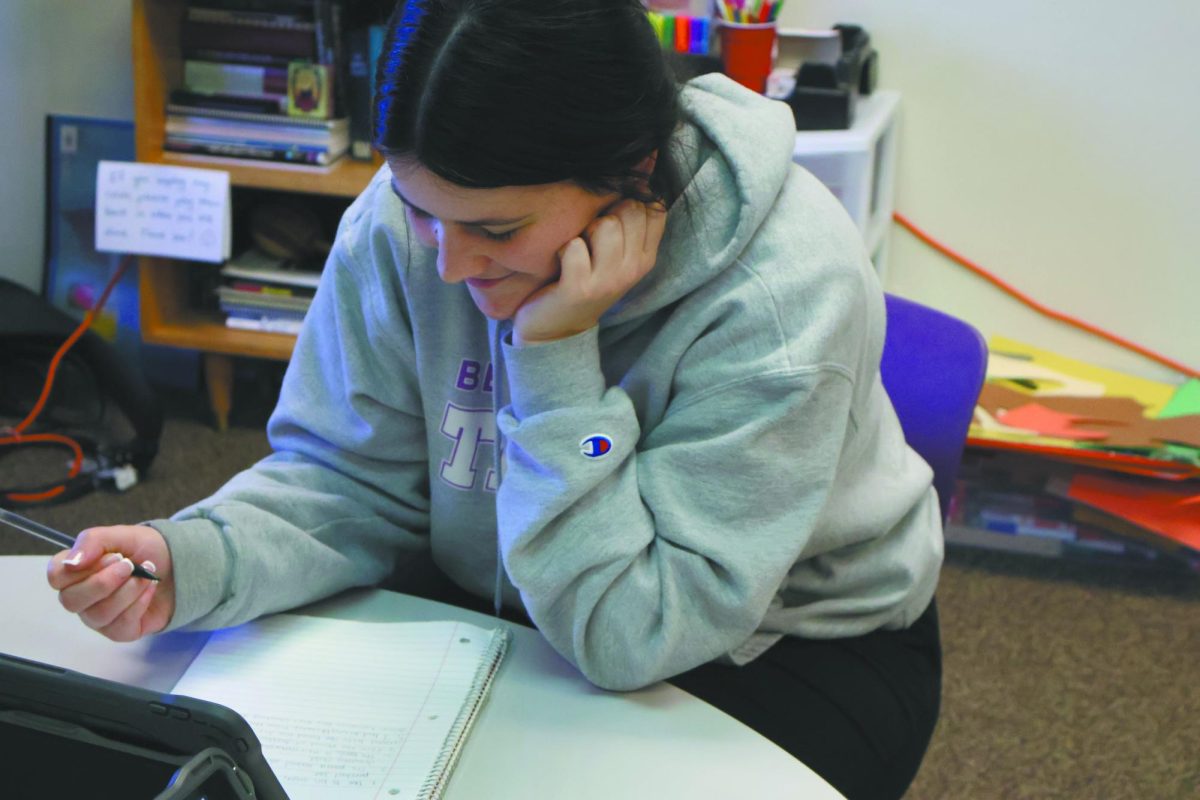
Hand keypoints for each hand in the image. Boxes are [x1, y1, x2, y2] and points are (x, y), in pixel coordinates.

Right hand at [46, 525, 174, 641]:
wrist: (178, 565)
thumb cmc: (145, 550)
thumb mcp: (122, 534)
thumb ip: (92, 541)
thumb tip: (72, 562)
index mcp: (75, 571)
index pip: (56, 577)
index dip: (80, 568)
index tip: (111, 556)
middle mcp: (81, 597)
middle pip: (71, 601)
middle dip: (105, 581)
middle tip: (130, 564)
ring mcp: (98, 617)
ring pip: (98, 615)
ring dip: (127, 592)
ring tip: (146, 576)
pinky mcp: (119, 631)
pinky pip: (120, 625)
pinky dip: (140, 603)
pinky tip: (150, 588)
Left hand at [514, 199, 666, 344]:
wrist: (556, 329)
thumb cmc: (585, 279)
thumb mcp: (616, 254)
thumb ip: (630, 220)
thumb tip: (644, 165)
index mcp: (646, 257)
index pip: (654, 208)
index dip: (631, 200)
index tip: (612, 218)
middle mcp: (634, 269)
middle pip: (629, 209)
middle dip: (605, 214)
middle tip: (591, 240)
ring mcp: (608, 280)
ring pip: (606, 224)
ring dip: (585, 231)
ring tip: (578, 251)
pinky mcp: (580, 288)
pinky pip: (574, 247)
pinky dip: (563, 250)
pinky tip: (562, 264)